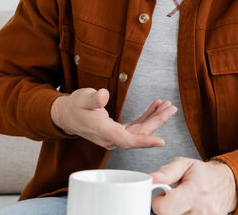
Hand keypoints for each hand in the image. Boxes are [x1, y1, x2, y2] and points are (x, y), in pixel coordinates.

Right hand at [50, 88, 175, 149]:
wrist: (66, 115)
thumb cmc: (74, 106)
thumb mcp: (82, 98)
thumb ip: (93, 98)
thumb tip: (103, 95)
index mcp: (103, 131)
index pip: (127, 140)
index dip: (145, 142)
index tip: (161, 141)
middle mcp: (111, 138)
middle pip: (139, 134)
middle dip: (157, 121)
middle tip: (171, 108)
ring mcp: (115, 136)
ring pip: (140, 130)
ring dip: (155, 118)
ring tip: (167, 106)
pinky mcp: (118, 132)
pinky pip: (136, 127)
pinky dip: (147, 116)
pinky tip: (156, 107)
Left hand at [150, 158, 236, 214]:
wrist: (227, 183)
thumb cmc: (204, 174)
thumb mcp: (185, 165)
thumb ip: (167, 171)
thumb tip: (152, 178)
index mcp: (195, 191)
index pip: (165, 209)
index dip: (158, 203)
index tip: (162, 196)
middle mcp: (202, 209)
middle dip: (166, 209)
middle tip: (172, 200)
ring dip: (176, 213)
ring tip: (182, 204)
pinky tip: (188, 209)